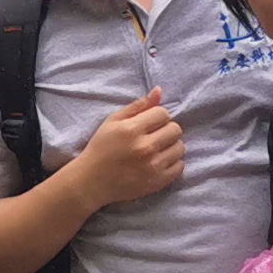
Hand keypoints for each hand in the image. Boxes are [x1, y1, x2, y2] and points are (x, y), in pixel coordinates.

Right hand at [75, 90, 185, 206]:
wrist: (92, 182)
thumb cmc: (101, 148)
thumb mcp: (113, 121)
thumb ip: (137, 106)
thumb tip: (159, 90)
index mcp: (132, 129)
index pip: (163, 113)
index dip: (157, 116)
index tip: (149, 124)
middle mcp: (145, 147)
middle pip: (175, 129)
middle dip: (166, 130)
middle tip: (154, 136)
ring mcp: (152, 166)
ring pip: (180, 147)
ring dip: (171, 146)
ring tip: (157, 149)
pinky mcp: (157, 182)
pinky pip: (180, 167)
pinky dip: (172, 163)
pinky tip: (159, 162)